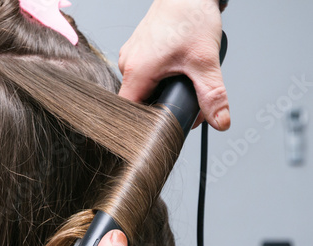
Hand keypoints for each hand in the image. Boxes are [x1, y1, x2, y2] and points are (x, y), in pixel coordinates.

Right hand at [119, 0, 229, 130]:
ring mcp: (131, 57)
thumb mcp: (204, 61)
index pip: (130, 112)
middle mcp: (127, 65)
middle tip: (184, 102)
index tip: (161, 126)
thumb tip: (220, 121)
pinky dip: (159, 78)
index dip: (145, 124)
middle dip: (161, 107)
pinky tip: (175, 69)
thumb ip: (212, 95)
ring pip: (142, 88)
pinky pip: (144, 74)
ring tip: (180, 79)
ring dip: (161, 92)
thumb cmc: (188, 17)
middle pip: (138, 102)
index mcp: (136, 72)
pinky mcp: (137, 51)